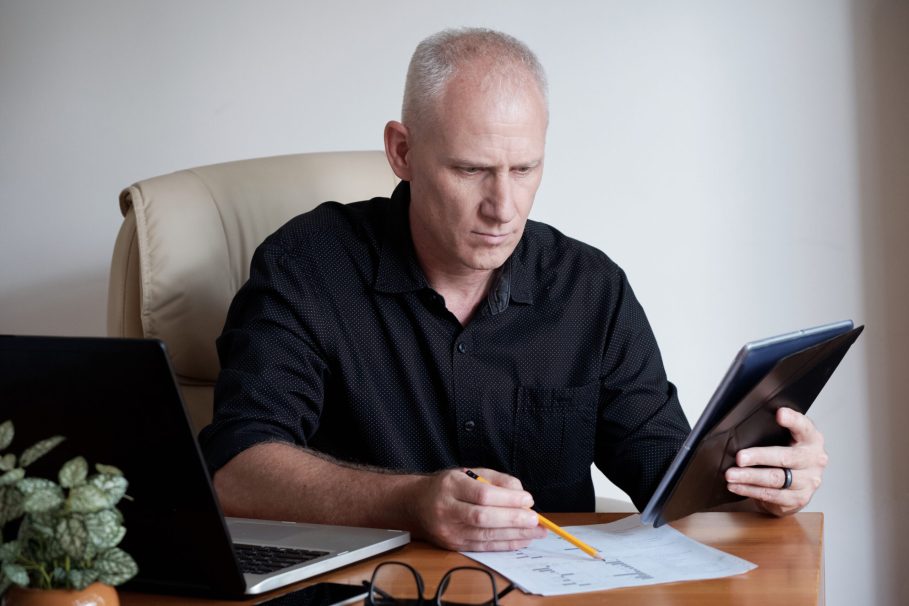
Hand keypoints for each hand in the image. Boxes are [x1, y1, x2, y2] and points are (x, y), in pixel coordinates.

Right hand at [407, 468, 546, 550]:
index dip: (508, 499)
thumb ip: (496, 479)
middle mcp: (447, 509)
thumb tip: (521, 493)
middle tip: (535, 520)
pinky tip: (521, 540)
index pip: (482, 494)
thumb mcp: (469, 473)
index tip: (528, 499)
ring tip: (535, 532)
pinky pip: (483, 547)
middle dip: (513, 519)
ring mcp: (449, 530)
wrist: (416, 504)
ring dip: (514, 535)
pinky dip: (505, 545)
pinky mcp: (453, 545)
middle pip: (483, 517)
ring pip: (484, 535)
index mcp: (451, 485)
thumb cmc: (447, 486)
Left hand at [725, 407, 828, 516]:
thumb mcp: (785, 438)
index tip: (780, 413)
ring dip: (749, 477)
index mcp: (812, 439)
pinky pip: (771, 495)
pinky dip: (750, 491)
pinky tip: (737, 486)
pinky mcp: (799, 499)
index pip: (804, 427)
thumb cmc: (786, 453)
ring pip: (776, 479)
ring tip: (731, 475)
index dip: (793, 420)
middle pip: (785, 457)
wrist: (798, 483)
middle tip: (739, 457)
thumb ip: (773, 430)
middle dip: (759, 457)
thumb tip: (742, 423)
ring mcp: (809, 481)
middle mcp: (814, 460)